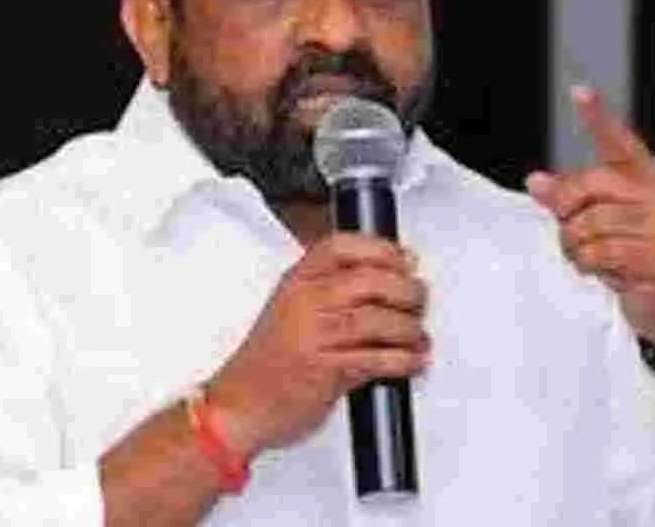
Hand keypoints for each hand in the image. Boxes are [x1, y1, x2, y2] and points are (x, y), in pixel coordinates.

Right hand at [205, 233, 429, 458]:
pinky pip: (376, 359)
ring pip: (377, 319)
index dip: (381, 248)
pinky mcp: (325, 370)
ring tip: (417, 335)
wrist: (236, 407)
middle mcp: (304, 303)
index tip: (405, 259)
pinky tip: (411, 360)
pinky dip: (403, 360)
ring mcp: (314, 336)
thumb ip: (328, 294)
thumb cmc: (264, 364)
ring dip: (408, 328)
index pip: (341, 247)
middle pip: (369, 280)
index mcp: (295, 283)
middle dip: (406, 289)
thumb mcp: (288, 311)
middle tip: (419, 298)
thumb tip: (383, 282)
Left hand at [525, 85, 654, 351]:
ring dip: (576, 247)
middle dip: (567, 212)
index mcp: (645, 176)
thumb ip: (569, 199)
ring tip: (595, 257)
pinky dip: (590, 267)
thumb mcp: (602, 221)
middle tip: (575, 231)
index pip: (618, 140)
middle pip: (588, 185)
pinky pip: (598, 254)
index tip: (579, 91)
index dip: (597, 116)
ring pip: (586, 225)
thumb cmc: (638, 254)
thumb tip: (535, 181)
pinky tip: (608, 271)